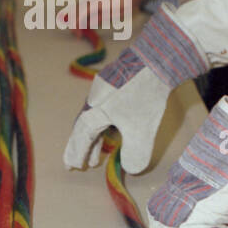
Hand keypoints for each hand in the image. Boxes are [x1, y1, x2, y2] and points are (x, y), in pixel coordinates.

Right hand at [63, 7, 207, 172]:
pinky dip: (104, 125)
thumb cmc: (144, 96)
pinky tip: (114, 130)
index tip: (71, 166)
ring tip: (97, 154)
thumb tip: (131, 168)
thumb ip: (135, 153)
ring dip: (94, 138)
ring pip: (94, 119)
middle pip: (82, 128)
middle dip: (80, 147)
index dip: (76, 153)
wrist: (155, 60)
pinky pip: (103, 110)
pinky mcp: (114, 83)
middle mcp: (93, 101)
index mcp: (94, 112)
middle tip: (77, 163)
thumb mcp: (141, 130)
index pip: (81, 137)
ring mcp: (102, 90)